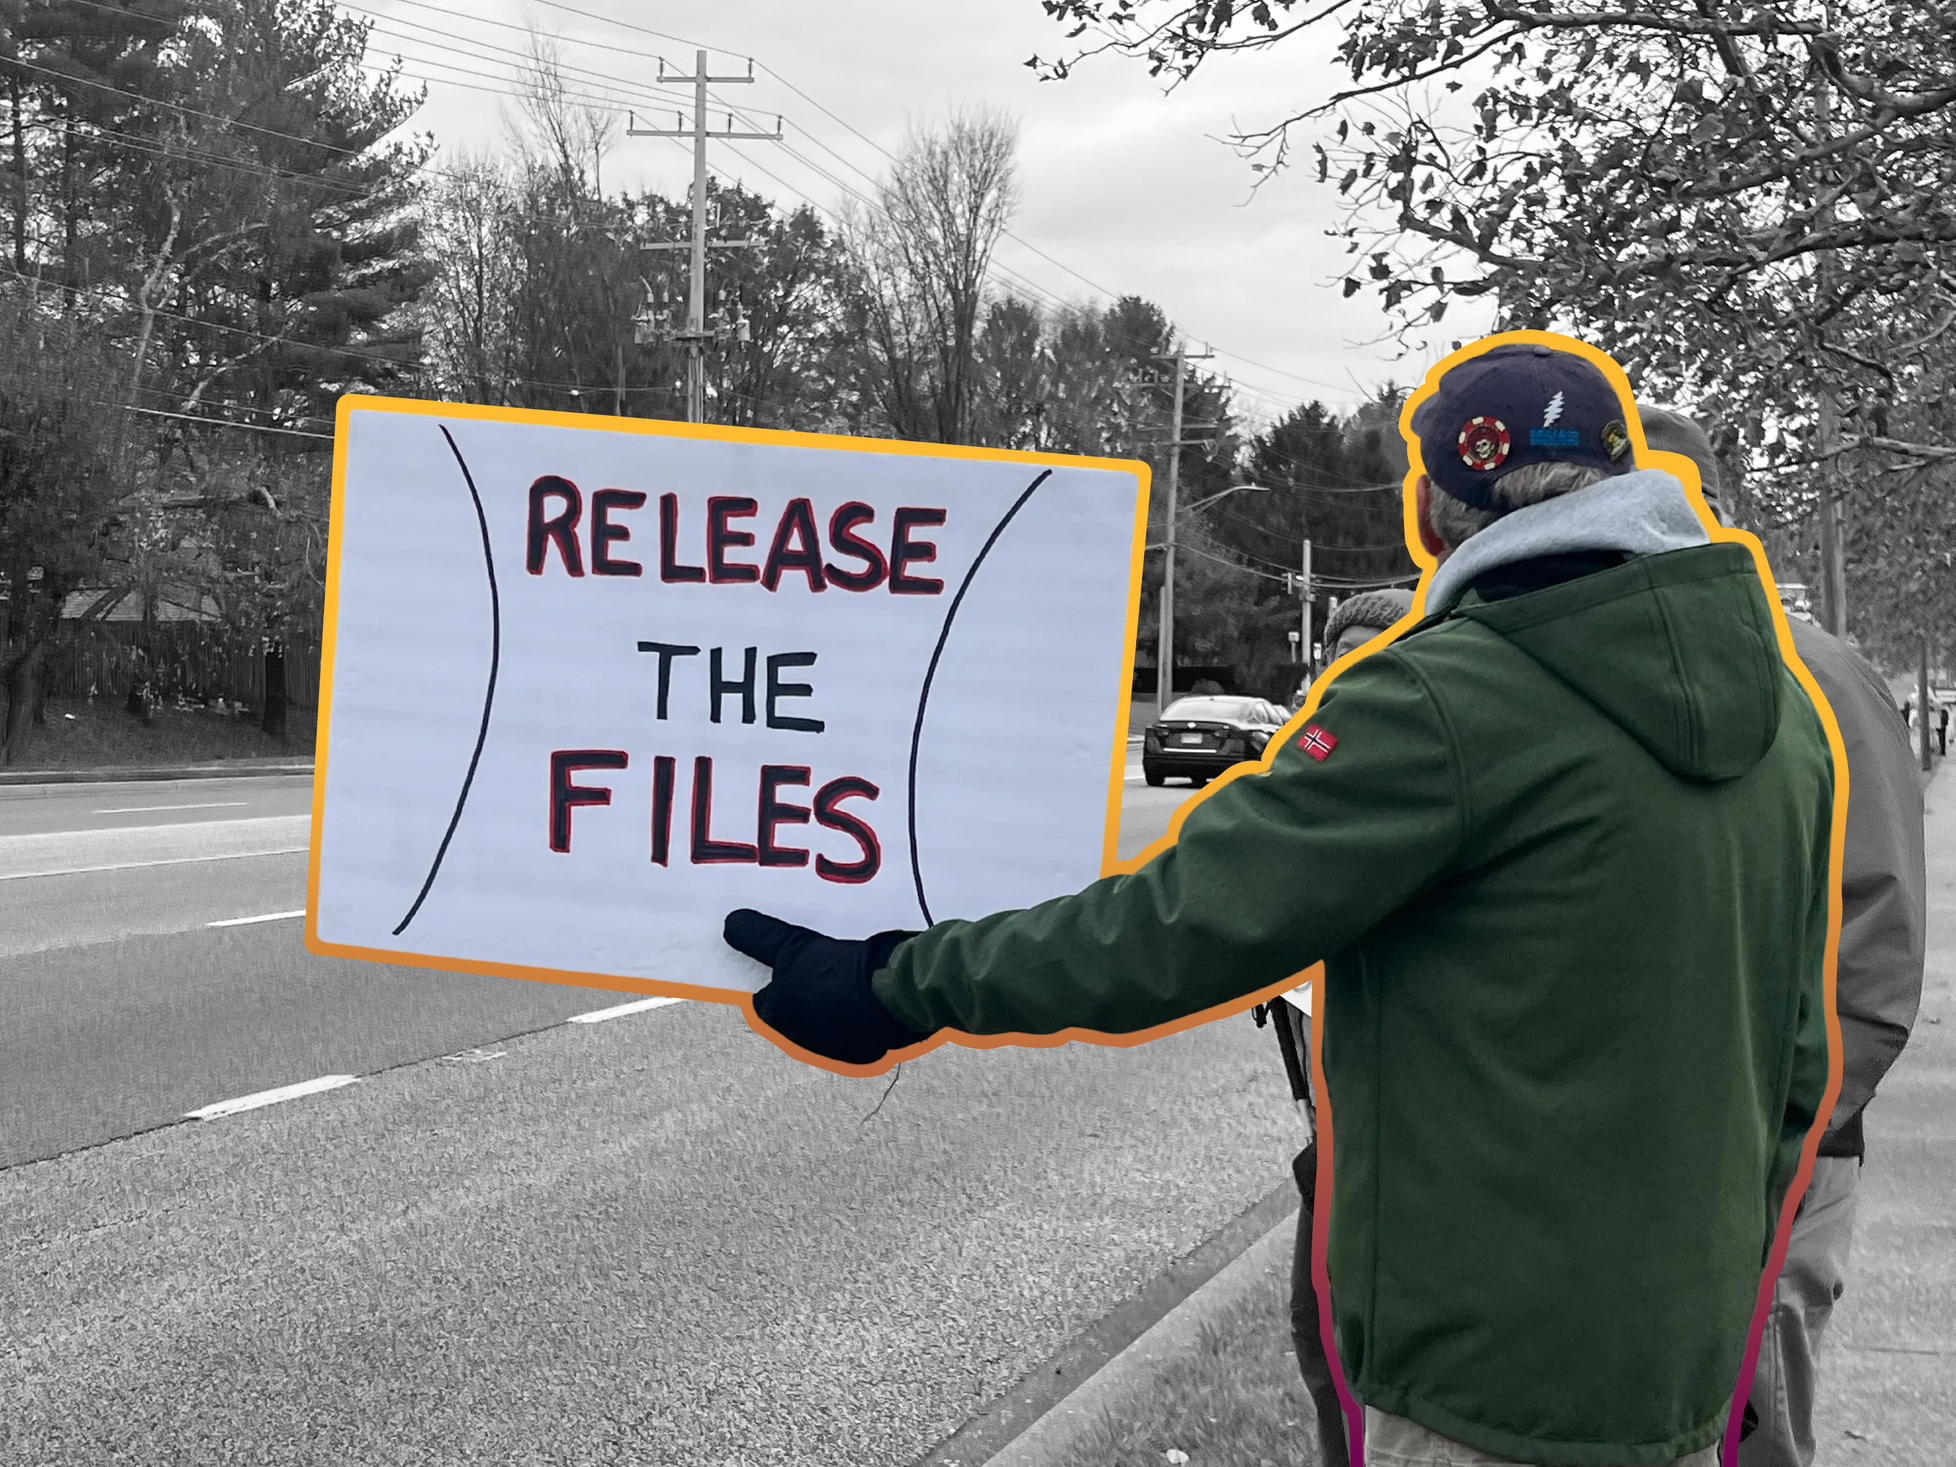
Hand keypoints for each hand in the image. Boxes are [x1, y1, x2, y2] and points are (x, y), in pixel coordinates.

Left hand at [723, 909, 926, 1065]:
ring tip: (839, 967)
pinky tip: (860, 985)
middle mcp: (799, 1039)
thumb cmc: (838, 974)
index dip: (769, 972)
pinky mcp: (861, 1047)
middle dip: (799, 984)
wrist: (892, 996)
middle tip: (812, 957)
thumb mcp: (792, 945)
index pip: (759, 996)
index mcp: (776, 1016)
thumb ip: (758, 936)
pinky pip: (848, 1023)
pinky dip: (850, 1008)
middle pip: (791, 1005)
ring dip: (826, 996)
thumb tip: (730, 924)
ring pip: (820, 1015)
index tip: (780, 954)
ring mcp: (831, 1046)